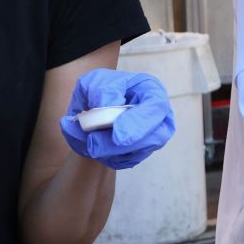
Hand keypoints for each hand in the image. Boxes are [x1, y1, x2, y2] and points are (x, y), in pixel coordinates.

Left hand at [60, 69, 175, 168]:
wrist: (93, 107)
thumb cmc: (100, 90)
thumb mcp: (96, 81)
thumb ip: (102, 91)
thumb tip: (107, 106)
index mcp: (152, 92)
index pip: (155, 108)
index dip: (138, 124)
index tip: (117, 136)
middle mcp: (158, 118)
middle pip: (154, 138)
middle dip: (123, 146)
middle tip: (93, 145)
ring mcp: (150, 138)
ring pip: (137, 154)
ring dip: (108, 152)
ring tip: (84, 141)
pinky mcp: (137, 154)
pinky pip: (124, 162)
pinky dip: (104, 157)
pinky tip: (89, 145)